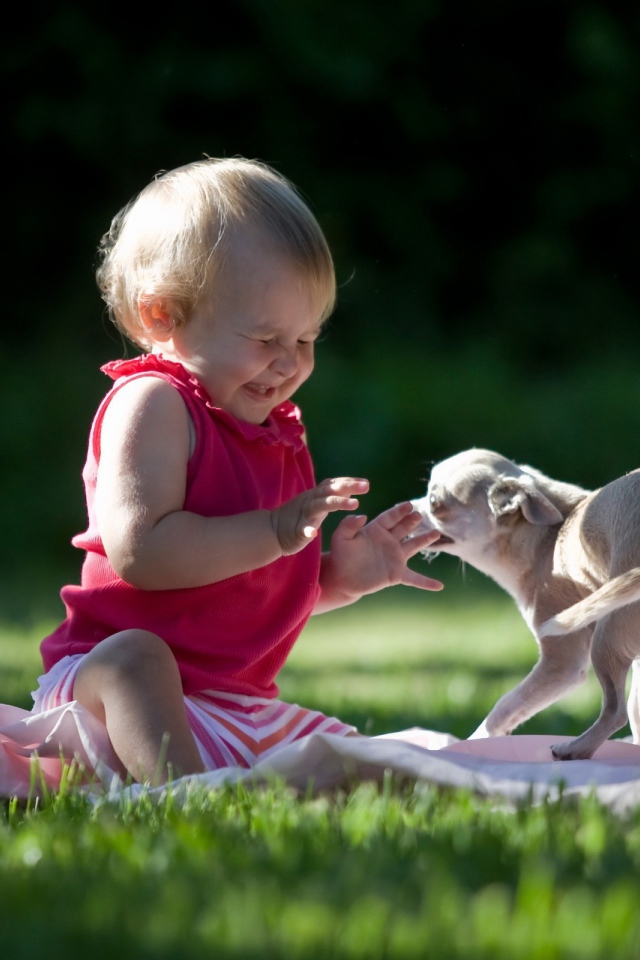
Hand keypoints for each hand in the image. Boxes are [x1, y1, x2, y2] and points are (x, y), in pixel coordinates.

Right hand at [271, 477, 369, 554]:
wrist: (272, 530)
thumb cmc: (299, 516)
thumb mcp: (317, 503)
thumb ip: (331, 495)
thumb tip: (350, 487)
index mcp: (316, 495)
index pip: (333, 484)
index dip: (349, 482)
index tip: (365, 483)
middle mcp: (311, 501)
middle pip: (330, 490)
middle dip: (348, 487)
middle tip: (366, 486)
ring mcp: (303, 515)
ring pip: (320, 506)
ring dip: (337, 503)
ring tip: (355, 504)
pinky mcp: (296, 530)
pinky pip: (302, 529)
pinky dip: (307, 530)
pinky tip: (314, 534)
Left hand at [321, 501, 443, 605]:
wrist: (342, 578)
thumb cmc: (341, 555)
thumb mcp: (341, 537)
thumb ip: (348, 524)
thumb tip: (362, 516)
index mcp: (376, 530)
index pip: (390, 517)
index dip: (399, 511)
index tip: (409, 505)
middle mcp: (388, 541)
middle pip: (404, 528)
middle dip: (412, 521)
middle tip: (419, 515)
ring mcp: (395, 557)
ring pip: (413, 546)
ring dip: (425, 540)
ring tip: (436, 533)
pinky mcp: (396, 573)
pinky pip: (414, 578)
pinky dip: (426, 582)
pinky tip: (439, 586)